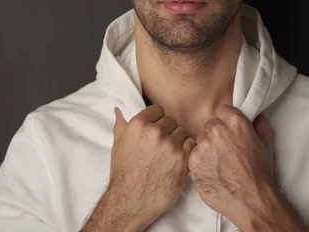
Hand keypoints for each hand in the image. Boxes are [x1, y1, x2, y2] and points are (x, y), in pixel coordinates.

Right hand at [107, 105, 195, 228]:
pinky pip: (190, 145)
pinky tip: (177, 158)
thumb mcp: (118, 145)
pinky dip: (186, 150)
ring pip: (182, 132)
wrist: (131, 200)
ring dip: (178, 140)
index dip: (157, 119)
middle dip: (167, 130)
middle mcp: (155, 132)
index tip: (155, 129)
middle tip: (161, 144)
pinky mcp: (182, 160)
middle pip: (171, 120)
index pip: (158, 110)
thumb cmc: (123, 172)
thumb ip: (120, 125)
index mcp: (138, 125)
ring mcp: (170, 146)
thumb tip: (118, 110)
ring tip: (169, 152)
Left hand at [187, 105, 274, 227]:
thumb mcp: (265, 143)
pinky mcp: (192, 161)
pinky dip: (199, 162)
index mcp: (234, 123)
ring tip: (219, 164)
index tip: (229, 131)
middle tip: (225, 151)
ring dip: (206, 149)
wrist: (250, 200)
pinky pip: (193, 155)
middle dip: (216, 136)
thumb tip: (255, 113)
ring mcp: (202, 146)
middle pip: (209, 126)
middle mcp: (216, 131)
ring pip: (200, 141)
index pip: (221, 110)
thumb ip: (259, 123)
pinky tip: (211, 172)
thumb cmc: (260, 173)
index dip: (225, 121)